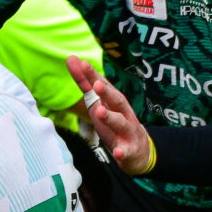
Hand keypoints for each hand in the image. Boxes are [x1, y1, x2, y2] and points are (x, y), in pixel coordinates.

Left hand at [70, 55, 153, 174]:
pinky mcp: (129, 151)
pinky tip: (117, 152)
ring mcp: (127, 132)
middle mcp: (124, 114)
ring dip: (111, 118)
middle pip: (117, 101)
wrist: (139, 152)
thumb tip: (72, 59)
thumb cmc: (116, 123)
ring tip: (99, 112)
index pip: (105, 86)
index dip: (94, 76)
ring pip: (121, 124)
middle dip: (107, 93)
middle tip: (97, 84)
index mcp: (116, 102)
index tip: (83, 64)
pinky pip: (125, 152)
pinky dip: (122, 152)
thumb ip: (86, 84)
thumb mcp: (100, 103)